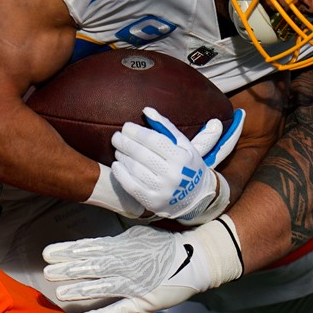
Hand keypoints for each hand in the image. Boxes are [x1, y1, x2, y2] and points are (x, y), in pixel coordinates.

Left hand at [43, 217, 243, 312]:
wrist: (196, 258)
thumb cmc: (165, 246)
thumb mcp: (138, 236)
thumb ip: (116, 241)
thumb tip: (96, 242)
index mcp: (121, 247)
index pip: (89, 248)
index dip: (67, 252)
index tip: (47, 253)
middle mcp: (123, 263)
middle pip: (90, 266)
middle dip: (67, 269)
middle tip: (46, 271)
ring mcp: (132, 283)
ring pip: (101, 286)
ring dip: (79, 290)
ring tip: (59, 293)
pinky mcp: (142, 301)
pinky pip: (119, 310)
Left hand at [110, 107, 243, 224]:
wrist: (196, 196)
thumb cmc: (187, 165)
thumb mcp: (183, 144)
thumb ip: (165, 127)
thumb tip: (146, 110)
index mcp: (181, 158)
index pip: (153, 140)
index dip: (137, 132)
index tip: (126, 127)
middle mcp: (172, 174)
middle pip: (141, 154)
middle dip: (125, 142)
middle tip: (116, 137)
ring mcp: (161, 190)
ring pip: (134, 168)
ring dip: (122, 156)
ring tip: (118, 149)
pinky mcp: (152, 202)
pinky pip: (131, 186)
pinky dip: (121, 174)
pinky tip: (117, 165)